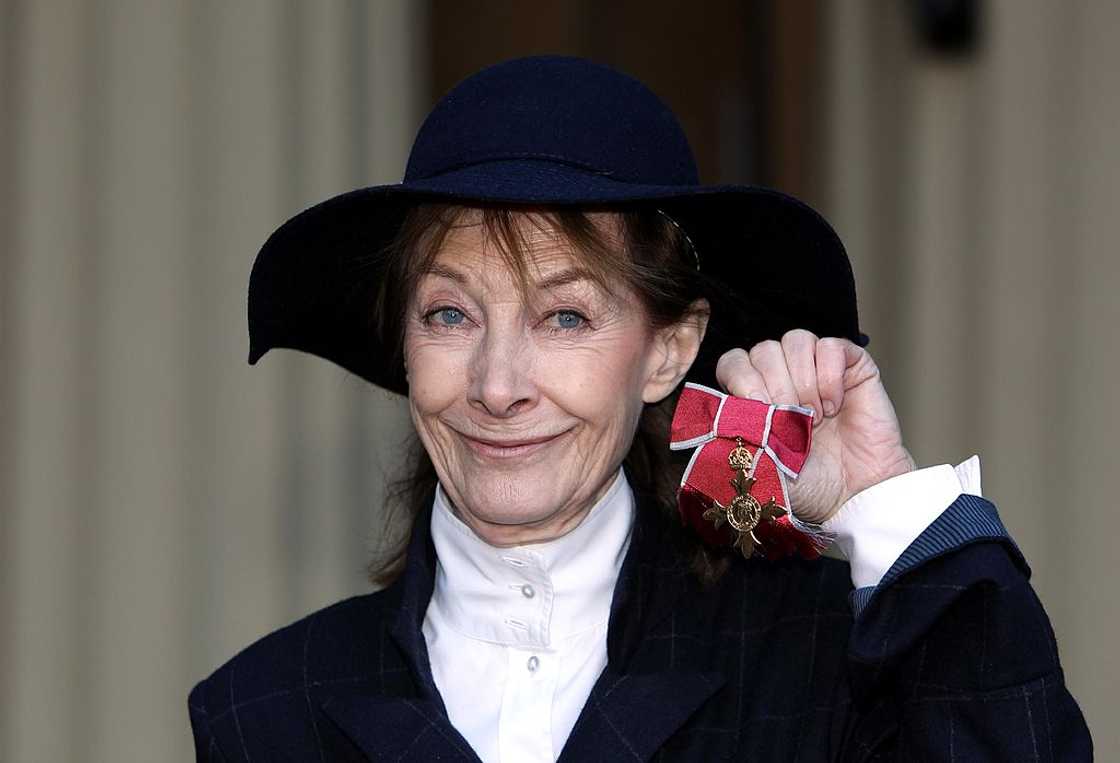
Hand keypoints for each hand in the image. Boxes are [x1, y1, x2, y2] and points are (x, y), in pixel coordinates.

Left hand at [715, 330, 914, 523]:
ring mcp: (816, 367)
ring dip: (802, 380)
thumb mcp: (759, 459)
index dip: (742, 379)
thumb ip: (736, 430)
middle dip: (776, 386)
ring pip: (796, 340)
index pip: (734, 362)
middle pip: (764, 350)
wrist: (852, 493)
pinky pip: (831, 345)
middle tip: (793, 421)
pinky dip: (829, 375)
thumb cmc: (805, 480)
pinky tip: (835, 404)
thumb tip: (724, 406)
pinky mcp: (851, 365)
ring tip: (814, 416)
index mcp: (754, 394)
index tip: (760, 409)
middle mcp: (783, 375)